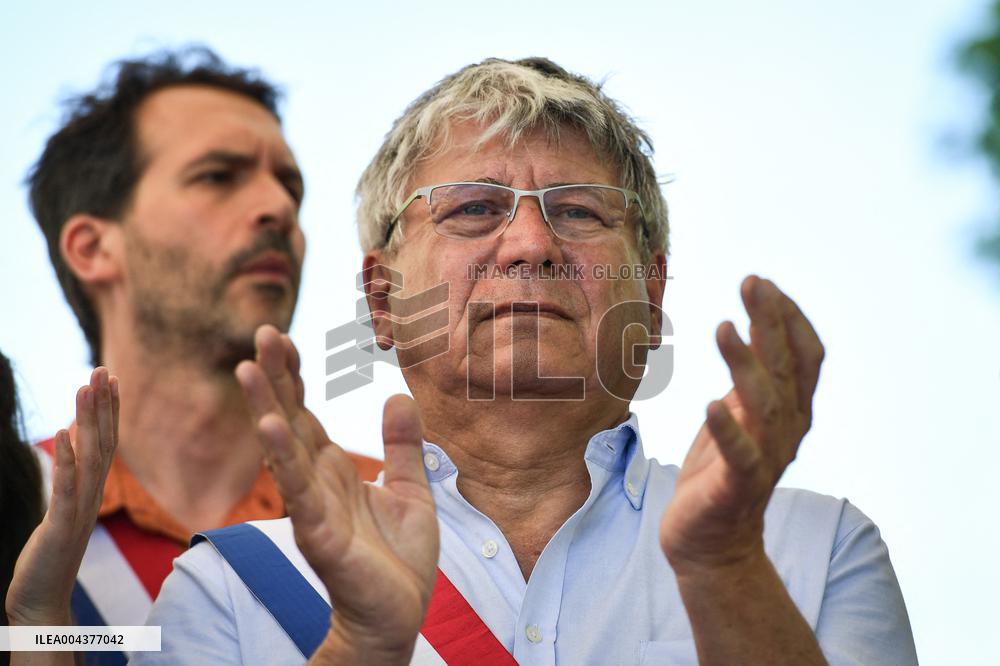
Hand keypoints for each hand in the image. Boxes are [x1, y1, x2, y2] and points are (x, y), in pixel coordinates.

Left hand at [5, 367, 118, 626]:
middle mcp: (91, 496)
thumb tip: (73, 454)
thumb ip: (70, 488)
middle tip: (103, 369)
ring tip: (86, 388)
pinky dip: (68, 459)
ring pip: (90, 457)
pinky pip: (67, 488)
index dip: (109, 410)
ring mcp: (79, 510)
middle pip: (102, 442)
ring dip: (89, 420)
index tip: (110, 380)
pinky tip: (65, 433)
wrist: (42, 603)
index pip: (106, 442)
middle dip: (103, 404)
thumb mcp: (61, 517)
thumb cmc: (48, 562)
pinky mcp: (62, 525)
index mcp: (91, 492)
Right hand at [235, 325, 438, 665]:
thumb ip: (402, 445)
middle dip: (275, 377)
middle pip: (290, 419)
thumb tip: (399, 395)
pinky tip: (270, 426)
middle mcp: (316, 481)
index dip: (294, 375)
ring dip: (266, 407)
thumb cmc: (398, 558)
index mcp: (334, 469)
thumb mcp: (410, 490)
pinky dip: (282, 457)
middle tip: (262, 332)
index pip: (306, 412)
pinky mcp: (319, 533)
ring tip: (248, 368)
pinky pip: (298, 490)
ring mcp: (313, 506)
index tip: (281, 336)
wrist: (399, 614)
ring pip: (284, 448)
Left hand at [660, 276, 823, 573]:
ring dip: (746, 364)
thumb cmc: (721, 472)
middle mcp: (786, 431)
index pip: (803, 356)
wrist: (710, 542)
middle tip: (752, 282)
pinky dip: (727, 430)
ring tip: (724, 327)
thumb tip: (751, 326)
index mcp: (789, 411)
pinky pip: (738, 456)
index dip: (788, 318)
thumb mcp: (738, 415)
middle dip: (771, 323)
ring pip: (764, 405)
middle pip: (785, 369)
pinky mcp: (735, 486)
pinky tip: (711, 404)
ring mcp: (764, 459)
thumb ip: (752, 378)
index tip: (763, 283)